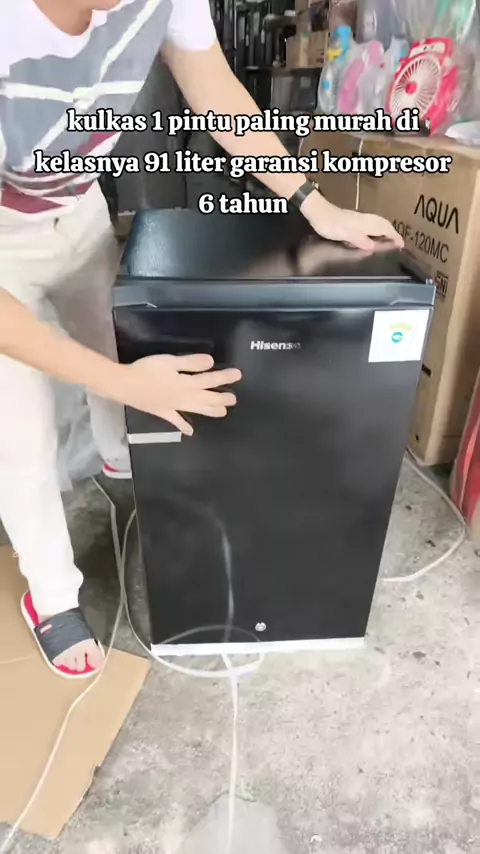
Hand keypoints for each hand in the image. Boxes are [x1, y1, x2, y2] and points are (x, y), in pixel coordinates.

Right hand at [117, 353, 241, 434]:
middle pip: (206, 398)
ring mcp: (173, 406)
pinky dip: (183, 426)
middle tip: (233, 399)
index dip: (224, 377)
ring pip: (196, 410)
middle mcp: (183, 397)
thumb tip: (211, 363)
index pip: (210, 380)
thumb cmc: (146, 370)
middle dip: (221, 398)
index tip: (238, 375)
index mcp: (186, 383)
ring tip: (222, 413)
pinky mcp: (163, 412)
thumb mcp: (169, 361)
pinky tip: (190, 432)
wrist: (125, 385)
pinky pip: (175, 420)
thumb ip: (190, 363)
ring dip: (210, 411)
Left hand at [300, 192, 403, 251]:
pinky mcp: (351, 218)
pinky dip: (376, 228)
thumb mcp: (344, 234)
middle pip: (383, 224)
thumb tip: (372, 246)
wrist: (316, 211)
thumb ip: (359, 240)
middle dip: (392, 232)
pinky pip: (369, 223)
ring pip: (377, 222)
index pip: (384, 229)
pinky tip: (371, 233)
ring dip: (385, 229)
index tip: (401, 244)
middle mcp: (363, 219)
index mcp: (364, 223)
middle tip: (398, 242)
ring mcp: (357, 218)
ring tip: (388, 238)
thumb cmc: (329, 223)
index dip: (394, 236)